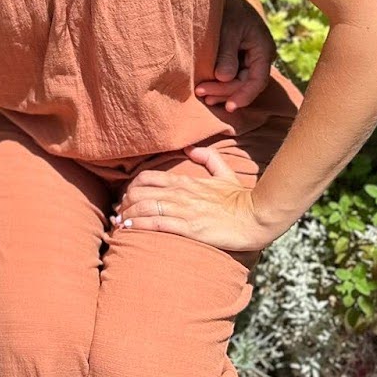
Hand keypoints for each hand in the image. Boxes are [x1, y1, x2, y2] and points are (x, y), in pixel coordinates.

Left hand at [113, 146, 284, 255]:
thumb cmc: (241, 199)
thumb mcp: (225, 173)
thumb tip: (191, 147)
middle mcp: (181, 194)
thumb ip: (208, 158)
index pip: (148, 178)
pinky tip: (129, 229)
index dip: (131, 187)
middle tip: (119, 212)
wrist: (257, 217)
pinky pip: (156, 224)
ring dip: (127, 215)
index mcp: (186, 182)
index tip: (126, 197)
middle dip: (124, 203)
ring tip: (119, 223)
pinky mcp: (189, 227)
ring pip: (144, 207)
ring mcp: (184, 210)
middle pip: (140, 193)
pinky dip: (138, 225)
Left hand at [195, 0, 275, 111]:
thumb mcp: (227, 28)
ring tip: (202, 95)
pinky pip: (231, 77)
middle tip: (201, 93)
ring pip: (238, 83)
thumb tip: (224, 78)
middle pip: (245, 84)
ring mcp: (248, 59)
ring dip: (221, 91)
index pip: (258, 80)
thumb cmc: (226, 8)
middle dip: (225, 92)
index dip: (244, 95)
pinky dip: (219, 84)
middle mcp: (259, 57)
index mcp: (263, 49)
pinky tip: (206, 90)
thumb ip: (227, 53)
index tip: (230, 107)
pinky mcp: (237, 59)